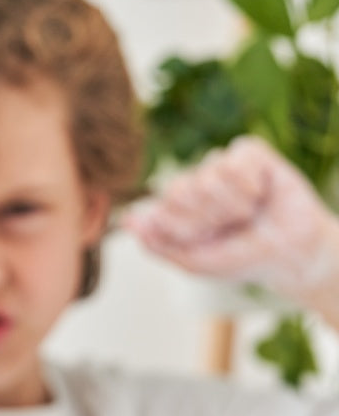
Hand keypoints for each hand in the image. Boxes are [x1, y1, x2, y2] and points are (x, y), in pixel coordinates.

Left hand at [124, 136, 338, 301]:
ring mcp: (218, 165)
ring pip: (209, 177)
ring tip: (246, 213)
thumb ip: (157, 245)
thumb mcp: (195, 262)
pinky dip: (249, 186)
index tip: (204, 240)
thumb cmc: (240, 258)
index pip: (159, 208)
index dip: (185, 229)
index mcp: (173, 208)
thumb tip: (126, 222)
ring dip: (232, 205)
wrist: (290, 255)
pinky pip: (235, 161)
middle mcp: (192, 182)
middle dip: (208, 218)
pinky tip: (258, 193)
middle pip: (180, 191)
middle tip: (228, 227)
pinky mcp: (247, 152)